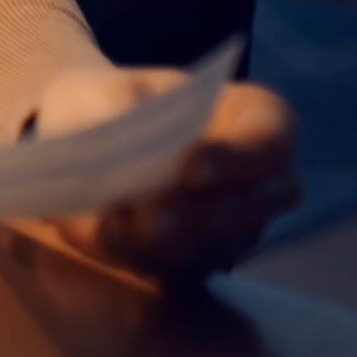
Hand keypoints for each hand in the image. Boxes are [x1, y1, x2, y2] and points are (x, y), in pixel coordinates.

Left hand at [35, 69, 300, 284]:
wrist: (86, 134)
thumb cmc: (112, 101)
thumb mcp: (108, 90)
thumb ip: (118, 112)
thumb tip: (119, 152)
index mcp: (255, 118)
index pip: (270, 142)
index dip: (239, 159)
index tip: (194, 168)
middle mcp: (259, 179)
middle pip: (250, 207)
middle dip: (199, 216)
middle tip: (153, 218)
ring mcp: (235, 226)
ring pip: (214, 245)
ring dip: (165, 243)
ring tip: (115, 228)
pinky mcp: (197, 259)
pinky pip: (178, 267)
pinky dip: (138, 253)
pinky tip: (103, 236)